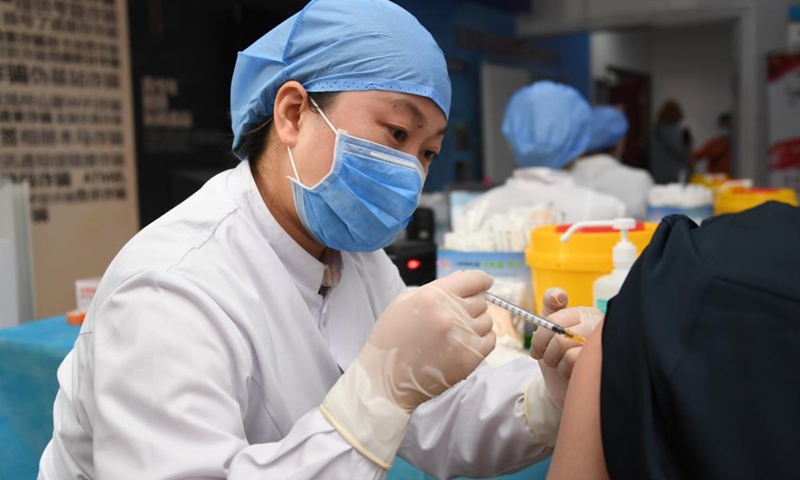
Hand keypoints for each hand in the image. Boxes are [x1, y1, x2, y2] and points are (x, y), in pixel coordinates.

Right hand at [320, 270, 495, 467]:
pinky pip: (490, 340)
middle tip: (454, 317)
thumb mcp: (404, 302)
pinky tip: (464, 343)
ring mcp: (460, 338)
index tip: (484, 284)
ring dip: (475, 324)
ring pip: (487, 320)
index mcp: (432, 296)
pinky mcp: (468, 359)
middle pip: (480, 301)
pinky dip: (481, 340)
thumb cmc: (392, 339)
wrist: (385, 379)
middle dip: (471, 305)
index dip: (481, 281)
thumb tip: (464, 281)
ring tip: (454, 333)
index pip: (473, 279)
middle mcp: (449, 314)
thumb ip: (437, 289)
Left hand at [530, 289, 602, 405]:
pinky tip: (569, 372)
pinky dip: (563, 368)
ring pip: (563, 342)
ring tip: (558, 363)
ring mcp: (599, 342)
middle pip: (557, 329)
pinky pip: (572, 358)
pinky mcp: (600, 360)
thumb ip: (552, 309)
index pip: (556, 315)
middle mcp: (595, 324)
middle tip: (543, 356)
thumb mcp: (550, 331)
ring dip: (553, 358)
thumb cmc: (558, 356)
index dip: (541, 333)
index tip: (536, 347)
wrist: (565, 388)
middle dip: (543, 347)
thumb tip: (557, 294)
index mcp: (585, 313)